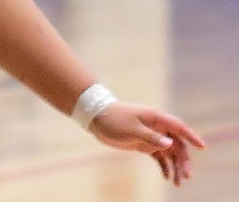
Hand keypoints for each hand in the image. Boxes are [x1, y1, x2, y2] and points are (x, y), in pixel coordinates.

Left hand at [90, 101, 204, 184]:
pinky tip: (167, 177)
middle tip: (186, 177)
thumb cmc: (115, 119)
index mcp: (156, 119)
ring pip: (169, 153)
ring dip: (175, 166)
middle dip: (183, 160)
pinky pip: (159, 156)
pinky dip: (164, 166)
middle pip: (177, 144)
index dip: (191, 136)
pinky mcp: (144, 144)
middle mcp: (157, 127)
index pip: (178, 127)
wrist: (97, 117)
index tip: (202, 147)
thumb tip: (170, 144)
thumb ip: (151, 137)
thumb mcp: (132, 129)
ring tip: (177, 183)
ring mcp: (151, 136)